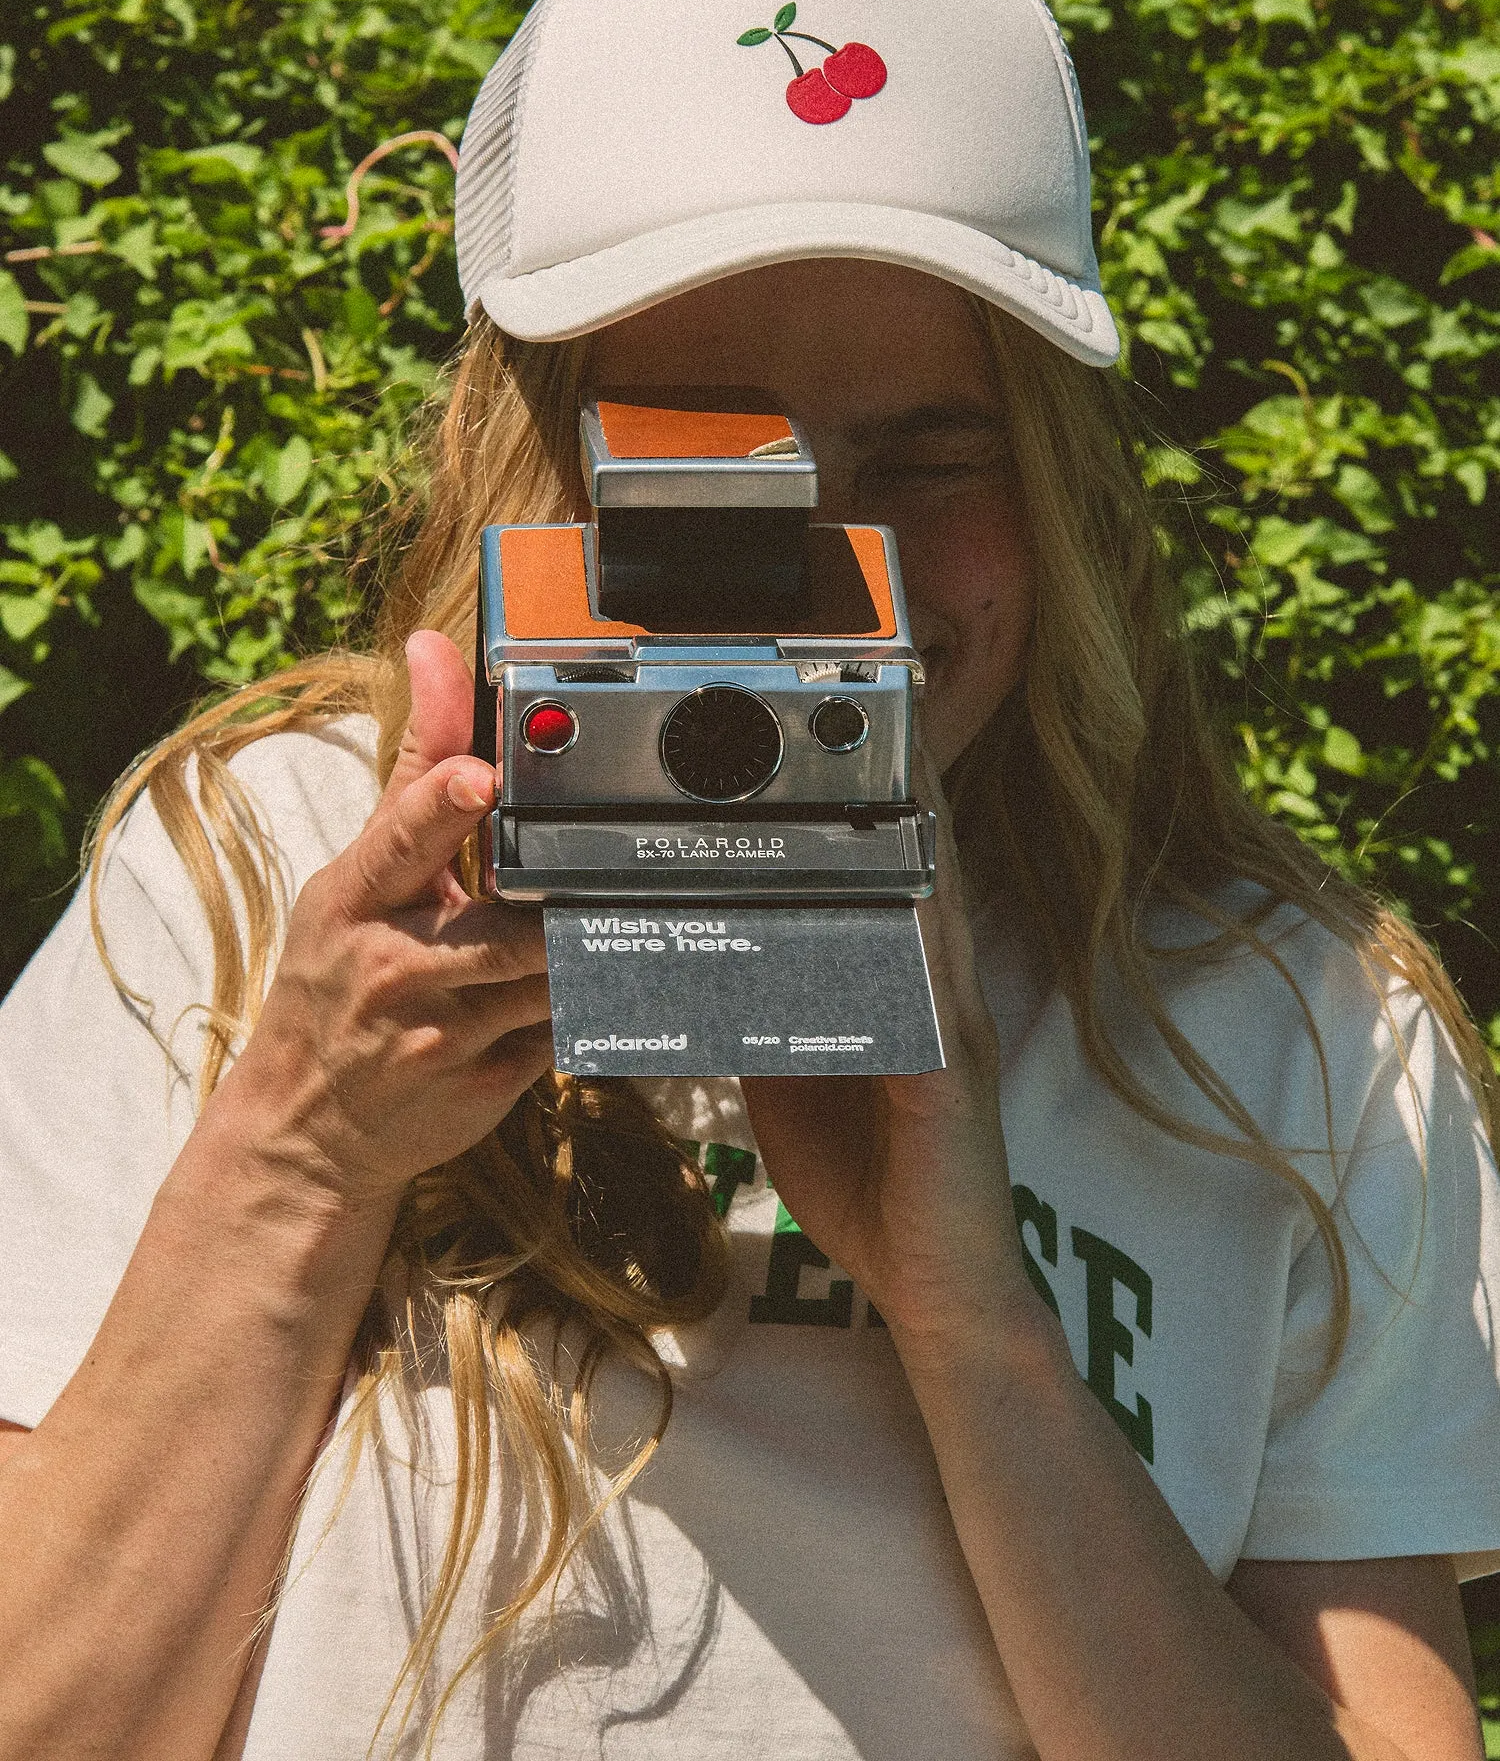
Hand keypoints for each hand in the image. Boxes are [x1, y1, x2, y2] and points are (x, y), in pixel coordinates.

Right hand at [216, 631, 552, 1207]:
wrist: (306, 1126)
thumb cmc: (334, 979)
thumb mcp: (355, 878)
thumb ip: (414, 772)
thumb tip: (432, 648)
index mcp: (355, 900)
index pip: (398, 843)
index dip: (442, 806)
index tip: (481, 777)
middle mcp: (393, 966)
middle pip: (502, 927)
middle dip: (551, 910)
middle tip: (602, 879)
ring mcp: (440, 1035)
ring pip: (547, 980)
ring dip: (581, 953)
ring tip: (605, 925)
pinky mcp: (483, 1085)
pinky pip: (561, 1030)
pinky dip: (582, 1004)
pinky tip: (585, 989)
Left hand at [740, 748, 1033, 1352]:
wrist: (933, 1289)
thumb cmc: (866, 1181)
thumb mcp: (789, 1076)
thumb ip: (761, 1011)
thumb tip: (700, 954)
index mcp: (895, 984)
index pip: (883, 874)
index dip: (868, 801)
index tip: (832, 730)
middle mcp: (932, 990)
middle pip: (921, 866)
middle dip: (900, 786)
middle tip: (870, 705)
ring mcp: (949, 1027)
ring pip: (938, 908)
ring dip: (919, 835)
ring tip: (891, 760)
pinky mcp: (950, 1077)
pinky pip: (933, 991)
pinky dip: (918, 937)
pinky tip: (900, 890)